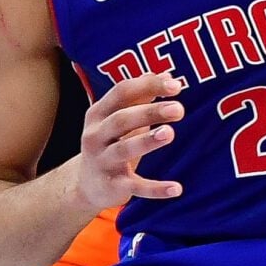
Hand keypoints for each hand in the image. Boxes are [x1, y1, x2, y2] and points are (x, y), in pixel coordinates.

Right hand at [76, 74, 184, 210]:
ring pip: (124, 149)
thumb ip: (142, 97)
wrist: (87, 185)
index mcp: (98, 114)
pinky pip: (136, 186)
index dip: (147, 86)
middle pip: (121, 119)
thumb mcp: (120, 118)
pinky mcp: (113, 186)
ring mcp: (102, 161)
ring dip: (147, 141)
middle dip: (150, 112)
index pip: (121, 92)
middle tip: (179, 109)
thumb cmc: (111, 143)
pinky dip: (155, 189)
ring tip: (169, 133)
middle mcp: (96, 136)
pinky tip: (177, 188)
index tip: (176, 86)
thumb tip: (167, 75)